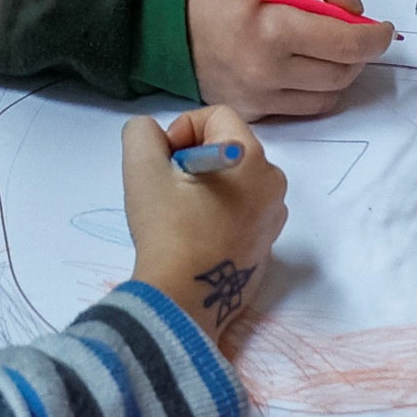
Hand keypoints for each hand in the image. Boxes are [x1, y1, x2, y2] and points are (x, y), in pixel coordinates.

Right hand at [126, 106, 287, 346]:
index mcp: (251, 158)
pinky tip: (198, 236)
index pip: (217, 116)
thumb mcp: (141, 168)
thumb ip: (142, 132)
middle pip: (229, 147)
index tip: (166, 163)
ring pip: (236, 180)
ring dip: (208, 186)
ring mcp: (274, 218)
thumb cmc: (166, 229)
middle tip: (170, 190)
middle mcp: (273, 183)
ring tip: (182, 215)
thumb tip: (157, 136)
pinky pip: (243, 210)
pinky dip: (220, 212)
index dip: (183, 130)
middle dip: (196, 158)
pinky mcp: (267, 245)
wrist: (182, 301)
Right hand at [184, 0, 392, 116]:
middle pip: (344, 73)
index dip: (376, 36)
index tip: (382, 28)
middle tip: (352, 33)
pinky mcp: (252, 114)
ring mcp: (259, 99)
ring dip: (340, 73)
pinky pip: (302, 109)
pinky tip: (302, 68)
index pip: (349, 43)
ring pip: (328, 97)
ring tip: (327, 49)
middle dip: (360, 53)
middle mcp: (267, 71)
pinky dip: (314, 90)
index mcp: (274, 28)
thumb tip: (355, 8)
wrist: (163, 27)